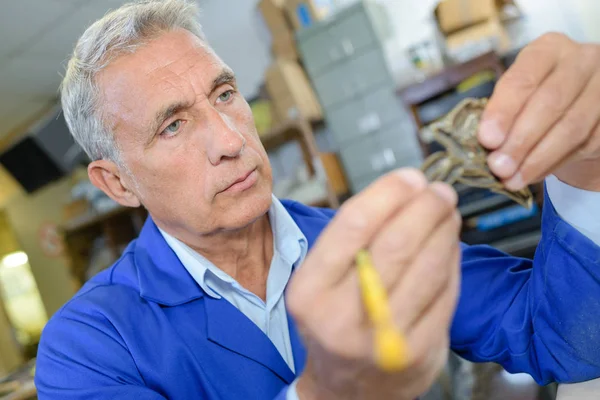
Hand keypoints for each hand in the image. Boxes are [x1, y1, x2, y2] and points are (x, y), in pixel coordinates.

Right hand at [286, 168, 461, 399]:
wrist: (347, 389)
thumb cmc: (333, 320)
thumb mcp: (319, 283)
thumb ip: (351, 242)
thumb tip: (403, 192)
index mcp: (310, 291)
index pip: (352, 226)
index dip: (388, 193)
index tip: (410, 177)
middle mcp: (343, 317)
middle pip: (396, 244)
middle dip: (426, 207)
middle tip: (439, 191)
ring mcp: (384, 339)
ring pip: (428, 267)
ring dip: (445, 229)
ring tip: (448, 211)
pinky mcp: (420, 352)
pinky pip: (446, 293)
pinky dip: (451, 261)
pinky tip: (449, 245)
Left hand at [478, 33, 599, 190]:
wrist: (578, 106)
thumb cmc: (536, 98)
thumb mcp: (517, 94)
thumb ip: (502, 112)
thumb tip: (486, 145)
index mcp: (548, 49)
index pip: (524, 78)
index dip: (503, 111)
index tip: (487, 139)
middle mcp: (581, 60)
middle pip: (550, 102)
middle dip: (520, 140)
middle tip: (498, 166)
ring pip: (571, 128)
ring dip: (537, 159)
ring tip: (511, 178)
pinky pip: (585, 145)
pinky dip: (554, 164)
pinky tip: (532, 175)